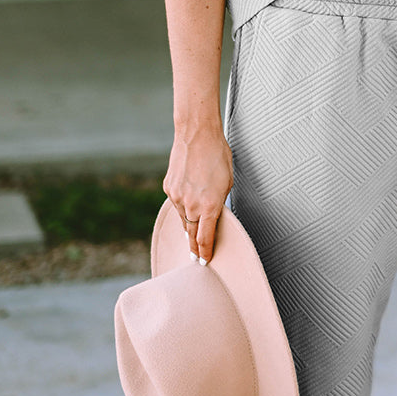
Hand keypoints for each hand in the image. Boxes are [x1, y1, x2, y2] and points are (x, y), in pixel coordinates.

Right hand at [163, 126, 233, 264]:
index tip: (205, 260)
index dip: (205, 252)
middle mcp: (191, 205)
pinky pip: (176, 205)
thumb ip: (219, 203)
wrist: (197, 135)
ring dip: (189, 226)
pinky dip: (182, 208)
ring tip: (192, 233)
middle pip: (191, 234)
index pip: (205, 239)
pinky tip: (187, 207)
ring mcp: (177, 197)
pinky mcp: (169, 188)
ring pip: (183, 219)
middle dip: (194, 246)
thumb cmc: (217, 155)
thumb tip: (213, 216)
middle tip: (196, 257)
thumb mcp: (227, 183)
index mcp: (210, 206)